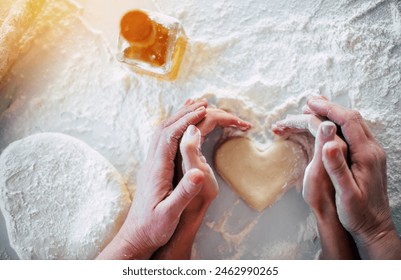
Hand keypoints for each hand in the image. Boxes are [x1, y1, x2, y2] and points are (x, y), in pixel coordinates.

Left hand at [152, 103, 251, 258]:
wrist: (136, 235)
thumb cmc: (153, 227)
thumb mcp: (169, 214)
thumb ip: (184, 193)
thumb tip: (199, 172)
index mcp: (157, 169)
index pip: (170, 135)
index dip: (186, 120)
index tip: (203, 110)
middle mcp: (152, 162)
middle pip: (165, 128)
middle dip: (184, 113)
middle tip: (204, 103)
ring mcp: (152, 164)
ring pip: (162, 132)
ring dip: (179, 117)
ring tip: (195, 108)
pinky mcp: (154, 168)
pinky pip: (163, 140)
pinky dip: (175, 127)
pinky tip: (182, 127)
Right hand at [307, 95, 400, 258]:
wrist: (374, 227)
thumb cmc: (358, 214)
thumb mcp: (346, 193)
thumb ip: (338, 168)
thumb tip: (329, 143)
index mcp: (367, 155)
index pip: (348, 122)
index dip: (329, 109)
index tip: (311, 103)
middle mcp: (372, 150)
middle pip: (352, 118)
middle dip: (330, 107)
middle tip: (310, 101)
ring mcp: (371, 153)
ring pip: (354, 124)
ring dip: (334, 114)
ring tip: (315, 109)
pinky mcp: (368, 158)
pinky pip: (353, 133)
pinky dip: (338, 124)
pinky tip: (328, 127)